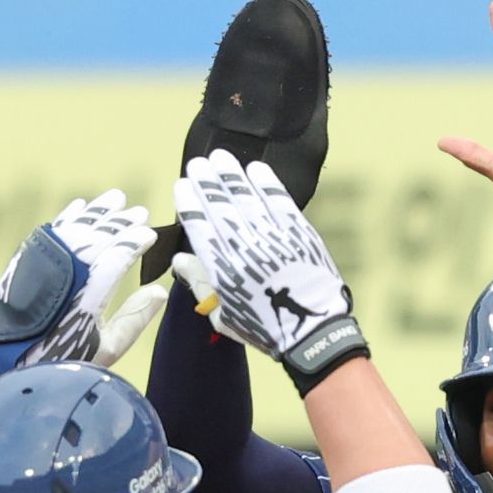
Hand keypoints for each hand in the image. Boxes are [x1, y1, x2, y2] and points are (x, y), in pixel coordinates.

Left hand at [0, 190, 162, 408]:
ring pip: (76, 227)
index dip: (136, 241)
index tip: (151, 234)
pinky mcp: (29, 260)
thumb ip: (135, 318)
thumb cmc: (64, 359)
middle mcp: (68, 274)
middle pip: (99, 235)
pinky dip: (68, 216)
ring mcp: (47, 264)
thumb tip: (159, 290)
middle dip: (121, 221)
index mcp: (91, 295)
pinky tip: (81, 206)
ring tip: (116, 199)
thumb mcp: (107, 348)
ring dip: (97, 212)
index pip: (119, 256)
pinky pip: (52, 230)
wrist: (11, 360)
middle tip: (139, 211)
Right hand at [172, 150, 359, 379]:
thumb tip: (179, 258)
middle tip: (197, 163)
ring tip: (221, 158)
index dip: (189, 203)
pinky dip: (267, 184)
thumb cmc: (264, 328)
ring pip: (248, 199)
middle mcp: (247, 250)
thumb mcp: (223, 316)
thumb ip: (201, 283)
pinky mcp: (299, 234)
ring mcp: (275, 239)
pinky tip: (255, 170)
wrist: (313, 333)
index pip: (200, 227)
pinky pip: (280, 202)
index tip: (182, 185)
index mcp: (224, 271)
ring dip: (232, 176)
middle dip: (207, 182)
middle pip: (221, 207)